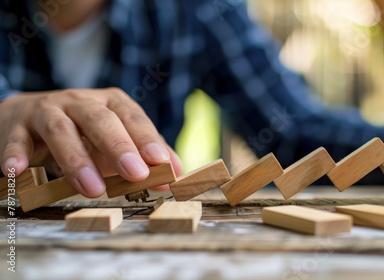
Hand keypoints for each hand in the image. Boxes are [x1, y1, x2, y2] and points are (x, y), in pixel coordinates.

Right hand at [0, 88, 181, 197]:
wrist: (28, 116)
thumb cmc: (82, 132)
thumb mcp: (114, 138)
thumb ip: (144, 154)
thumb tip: (176, 172)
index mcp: (109, 103)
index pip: (132, 117)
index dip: (147, 139)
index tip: (162, 163)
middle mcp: (79, 101)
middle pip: (100, 119)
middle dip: (119, 147)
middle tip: (136, 175)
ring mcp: (47, 110)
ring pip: (61, 130)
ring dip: (76, 159)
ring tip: (92, 188)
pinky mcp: (17, 126)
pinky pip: (16, 140)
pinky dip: (16, 154)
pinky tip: (17, 172)